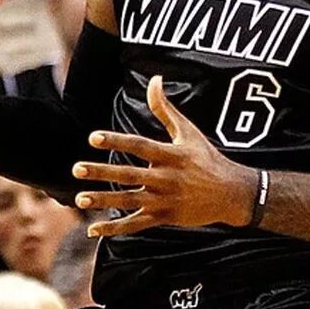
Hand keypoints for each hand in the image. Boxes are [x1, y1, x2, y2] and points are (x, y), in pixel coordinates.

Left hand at [74, 77, 257, 236]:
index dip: (116, 141)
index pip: (139, 146)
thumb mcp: (189, 131)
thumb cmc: (208, 159)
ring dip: (104, 201)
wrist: (233, 194)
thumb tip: (154, 78)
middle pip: (130, 175)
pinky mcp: (165, 217)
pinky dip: (115, 228)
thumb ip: (166, 108)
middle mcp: (166, 179)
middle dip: (102, 173)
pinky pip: (136, 225)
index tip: (93, 137)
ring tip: (80, 199)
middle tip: (77, 169)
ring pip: (130, 202)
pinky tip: (93, 229)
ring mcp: (165, 200)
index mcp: (171, 156)